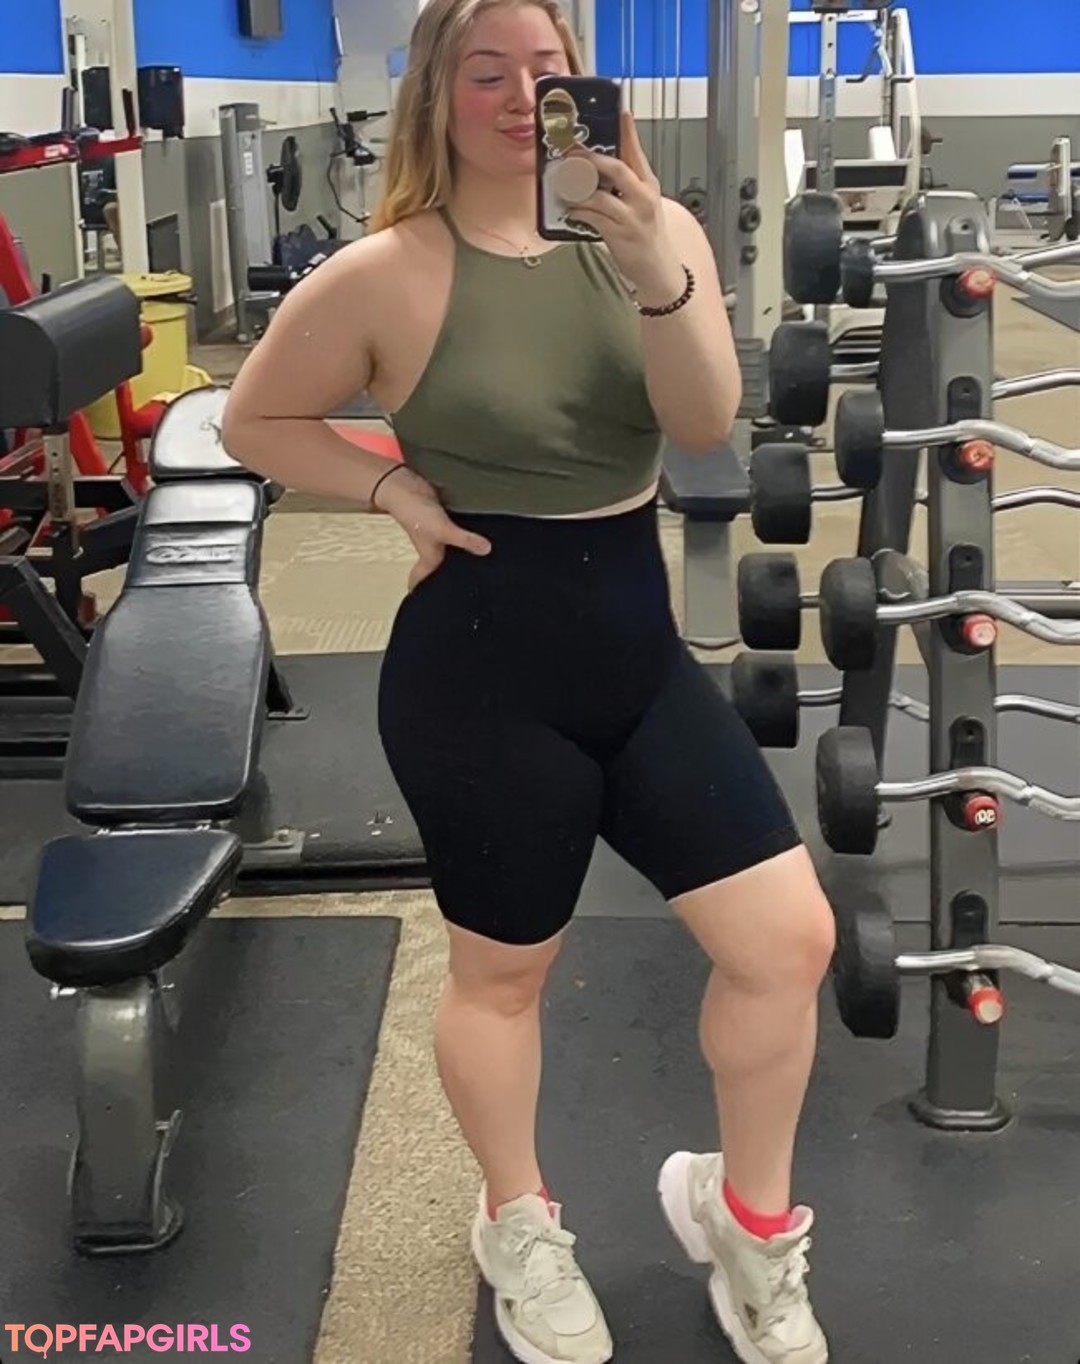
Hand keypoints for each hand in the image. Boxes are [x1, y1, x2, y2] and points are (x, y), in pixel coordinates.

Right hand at [375, 468, 491, 591]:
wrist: (405, 486)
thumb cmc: (416, 512)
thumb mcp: (442, 529)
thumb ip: (464, 540)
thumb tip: (486, 550)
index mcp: (430, 558)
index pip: (424, 582)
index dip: (426, 595)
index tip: (438, 607)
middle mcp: (434, 550)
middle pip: (442, 570)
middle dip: (453, 578)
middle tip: (474, 587)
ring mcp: (440, 536)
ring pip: (453, 552)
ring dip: (464, 556)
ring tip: (485, 566)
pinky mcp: (446, 522)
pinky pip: (458, 533)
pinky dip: (467, 536)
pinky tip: (483, 537)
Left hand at [568, 110, 685, 303]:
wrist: (658, 269)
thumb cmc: (646, 234)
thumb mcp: (642, 203)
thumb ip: (625, 185)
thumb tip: (597, 168)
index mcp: (648, 184)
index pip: (636, 152)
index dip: (627, 131)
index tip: (620, 112)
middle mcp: (642, 197)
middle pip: (615, 168)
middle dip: (589, 159)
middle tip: (571, 152)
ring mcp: (632, 216)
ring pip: (599, 194)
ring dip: (577, 188)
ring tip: (563, 184)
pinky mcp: (619, 234)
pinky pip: (592, 217)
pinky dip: (578, 212)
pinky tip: (570, 210)